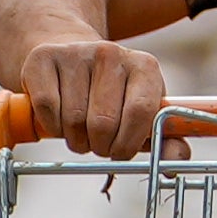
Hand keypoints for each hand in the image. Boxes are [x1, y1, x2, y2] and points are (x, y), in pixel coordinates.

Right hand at [20, 38, 169, 160]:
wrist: (73, 57)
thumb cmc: (114, 95)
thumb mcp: (143, 113)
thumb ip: (163, 140)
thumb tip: (173, 164)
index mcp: (144, 66)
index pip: (140, 112)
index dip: (128, 143)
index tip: (121, 152)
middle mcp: (111, 53)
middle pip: (103, 123)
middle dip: (100, 146)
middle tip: (98, 143)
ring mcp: (76, 53)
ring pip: (73, 120)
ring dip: (75, 139)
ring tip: (80, 130)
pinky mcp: (44, 58)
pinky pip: (47, 109)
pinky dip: (51, 126)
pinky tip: (59, 119)